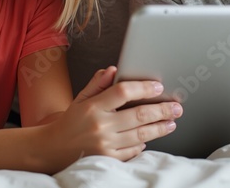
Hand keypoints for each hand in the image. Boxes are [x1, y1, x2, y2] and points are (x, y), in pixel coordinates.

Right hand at [43, 66, 181, 163]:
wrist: (53, 148)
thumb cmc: (70, 121)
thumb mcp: (80, 98)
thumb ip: (97, 84)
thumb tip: (113, 69)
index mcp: (93, 106)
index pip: (123, 92)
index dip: (143, 88)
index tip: (158, 86)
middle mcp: (101, 125)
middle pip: (139, 115)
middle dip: (162, 110)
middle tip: (176, 107)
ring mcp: (105, 144)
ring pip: (140, 134)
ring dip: (159, 128)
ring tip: (171, 122)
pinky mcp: (108, 159)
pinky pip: (132, 151)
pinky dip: (142, 144)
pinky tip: (149, 137)